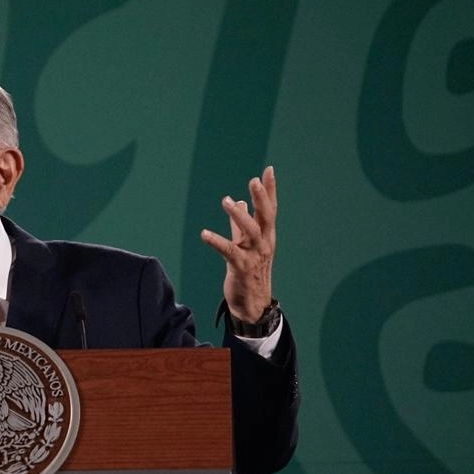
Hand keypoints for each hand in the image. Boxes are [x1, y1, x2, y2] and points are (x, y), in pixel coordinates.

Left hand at [200, 166, 276, 321]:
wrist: (251, 303)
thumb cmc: (249, 272)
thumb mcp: (247, 244)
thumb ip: (240, 224)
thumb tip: (239, 202)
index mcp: (266, 236)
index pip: (269, 209)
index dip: (270, 190)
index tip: (268, 170)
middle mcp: (264, 244)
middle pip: (266, 217)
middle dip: (261, 198)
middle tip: (254, 180)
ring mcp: (255, 256)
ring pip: (251, 232)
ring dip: (239, 216)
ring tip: (227, 201)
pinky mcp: (241, 268)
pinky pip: (229, 252)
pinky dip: (217, 241)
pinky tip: (204, 233)